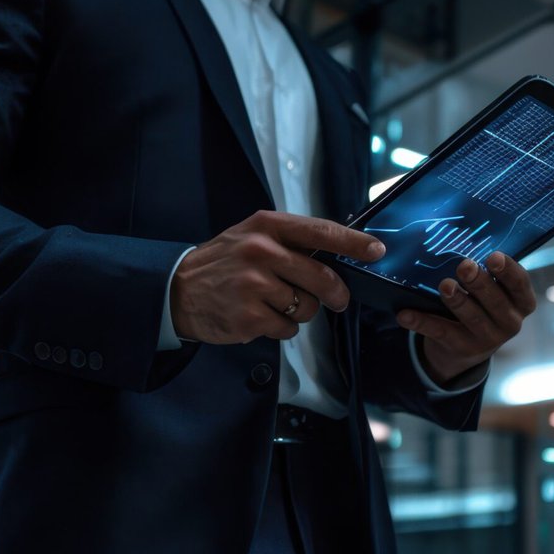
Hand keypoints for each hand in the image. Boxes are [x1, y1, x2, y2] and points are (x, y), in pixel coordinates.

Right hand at [171, 210, 384, 343]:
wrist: (176, 291)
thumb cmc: (222, 264)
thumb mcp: (251, 236)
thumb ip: (290, 241)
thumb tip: (339, 252)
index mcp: (266, 226)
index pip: (321, 231)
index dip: (354, 242)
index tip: (377, 250)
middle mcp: (261, 252)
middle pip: (322, 276)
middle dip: (335, 293)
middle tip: (337, 299)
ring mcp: (255, 285)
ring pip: (307, 306)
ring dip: (300, 311)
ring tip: (274, 303)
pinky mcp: (250, 316)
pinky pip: (288, 327)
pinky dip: (281, 327)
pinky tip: (260, 317)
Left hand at [398, 251, 537, 383]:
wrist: (466, 347)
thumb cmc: (482, 304)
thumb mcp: (493, 290)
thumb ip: (488, 272)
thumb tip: (463, 238)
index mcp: (521, 303)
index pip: (520, 284)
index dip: (508, 271)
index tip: (493, 256)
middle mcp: (510, 323)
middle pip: (496, 302)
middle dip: (479, 283)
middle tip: (465, 266)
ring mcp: (488, 340)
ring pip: (472, 318)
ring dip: (457, 301)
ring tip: (445, 285)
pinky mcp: (462, 348)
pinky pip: (441, 332)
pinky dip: (422, 322)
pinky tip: (405, 314)